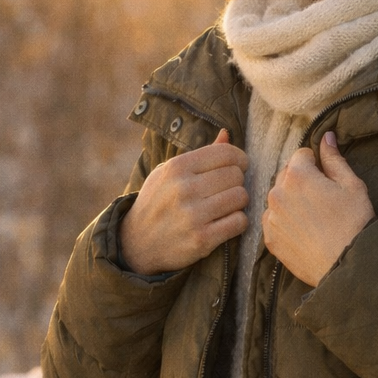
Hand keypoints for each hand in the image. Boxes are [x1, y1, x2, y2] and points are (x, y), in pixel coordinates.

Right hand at [119, 129, 248, 274]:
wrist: (136, 243)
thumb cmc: (157, 202)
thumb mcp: (168, 173)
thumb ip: (200, 155)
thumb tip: (227, 134)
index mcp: (177, 167)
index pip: (226, 153)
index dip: (239, 159)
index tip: (238, 167)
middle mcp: (184, 188)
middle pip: (236, 175)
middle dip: (237, 182)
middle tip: (227, 190)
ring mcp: (193, 215)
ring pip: (240, 197)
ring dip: (238, 203)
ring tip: (226, 206)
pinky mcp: (201, 239)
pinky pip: (239, 222)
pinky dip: (237, 222)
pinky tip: (225, 222)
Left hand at [262, 130, 373, 284]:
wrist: (348, 266)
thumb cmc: (354, 223)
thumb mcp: (352, 185)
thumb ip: (334, 159)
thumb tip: (326, 136)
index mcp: (297, 175)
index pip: (301, 155)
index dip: (317, 165)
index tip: (328, 180)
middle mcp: (277, 193)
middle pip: (286, 175)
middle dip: (302, 181)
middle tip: (322, 200)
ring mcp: (270, 217)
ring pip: (278, 198)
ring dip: (291, 201)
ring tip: (314, 218)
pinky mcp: (270, 238)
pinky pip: (274, 220)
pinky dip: (285, 221)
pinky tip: (304, 231)